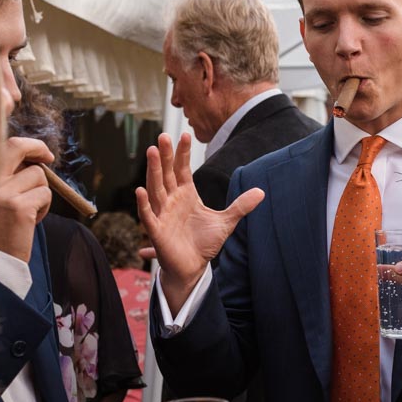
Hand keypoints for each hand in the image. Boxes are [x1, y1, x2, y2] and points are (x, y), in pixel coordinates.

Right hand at [0, 136, 54, 261]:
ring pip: (38, 176)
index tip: (39, 152)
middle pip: (17, 147)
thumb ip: (4, 179)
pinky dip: (44, 207)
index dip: (25, 145)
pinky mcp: (19, 209)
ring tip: (28, 213)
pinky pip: (45, 194)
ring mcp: (0, 194)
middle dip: (38, 148)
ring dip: (41, 193)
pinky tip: (30, 223)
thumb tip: (33, 159)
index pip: (1, 146)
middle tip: (49, 158)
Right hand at [136, 133, 263, 309]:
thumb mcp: (226, 222)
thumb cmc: (204, 243)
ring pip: (156, 189)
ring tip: (152, 151)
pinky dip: (144, 204)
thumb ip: (241, 206)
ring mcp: (163, 214)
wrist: (194, 267)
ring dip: (153, 171)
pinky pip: (148, 216)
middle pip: (167, 174)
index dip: (183, 153)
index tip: (186, 134)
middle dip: (166, 156)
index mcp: (186, 194)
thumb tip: (261, 192)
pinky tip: (140, 190)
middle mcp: (171, 201)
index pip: (182, 169)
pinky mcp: (157, 231)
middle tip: (163, 135)